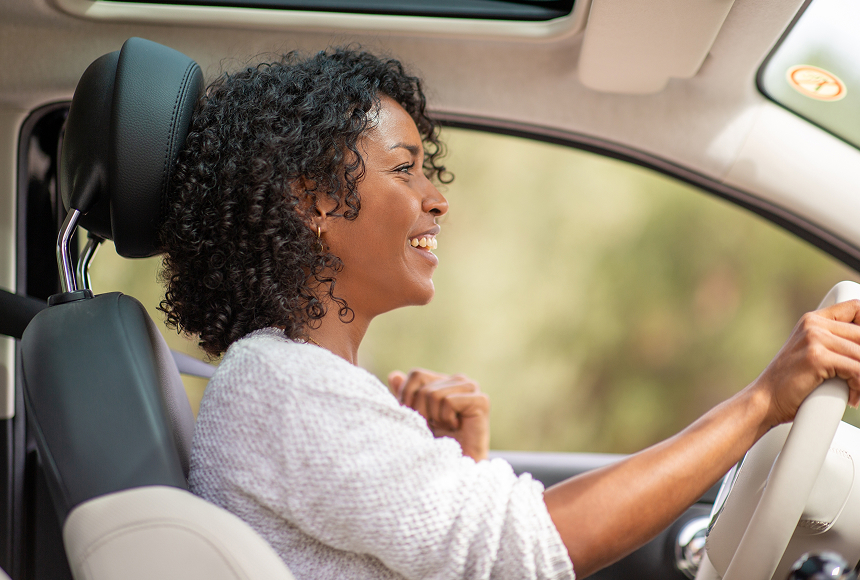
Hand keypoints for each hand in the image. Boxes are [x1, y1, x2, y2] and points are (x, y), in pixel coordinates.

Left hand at [388, 369, 489, 460]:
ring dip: (435, 418)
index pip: (416, 375)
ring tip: (445, 428)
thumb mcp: (413, 417)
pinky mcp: (481, 400)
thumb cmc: (434, 442)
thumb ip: (405, 396)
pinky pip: (449, 401)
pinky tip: (455, 428)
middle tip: (433, 427)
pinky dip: (446, 419)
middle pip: (424, 388)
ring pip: (435, 394)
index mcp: (443, 380)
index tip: (416, 418)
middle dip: (422, 412)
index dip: (408, 397)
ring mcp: (471, 388)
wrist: (454, 466)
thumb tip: (394, 375)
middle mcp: (458, 380)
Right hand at [750, 299, 859, 430]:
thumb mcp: (812, 354)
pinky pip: (857, 370)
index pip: (856, 308)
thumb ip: (835, 345)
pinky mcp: (816, 357)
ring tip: (856, 392)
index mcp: (812, 320)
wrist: (765, 400)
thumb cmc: (790, 383)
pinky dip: (859, 388)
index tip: (858, 354)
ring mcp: (813, 338)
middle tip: (857, 379)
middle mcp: (813, 324)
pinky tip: (852, 398)